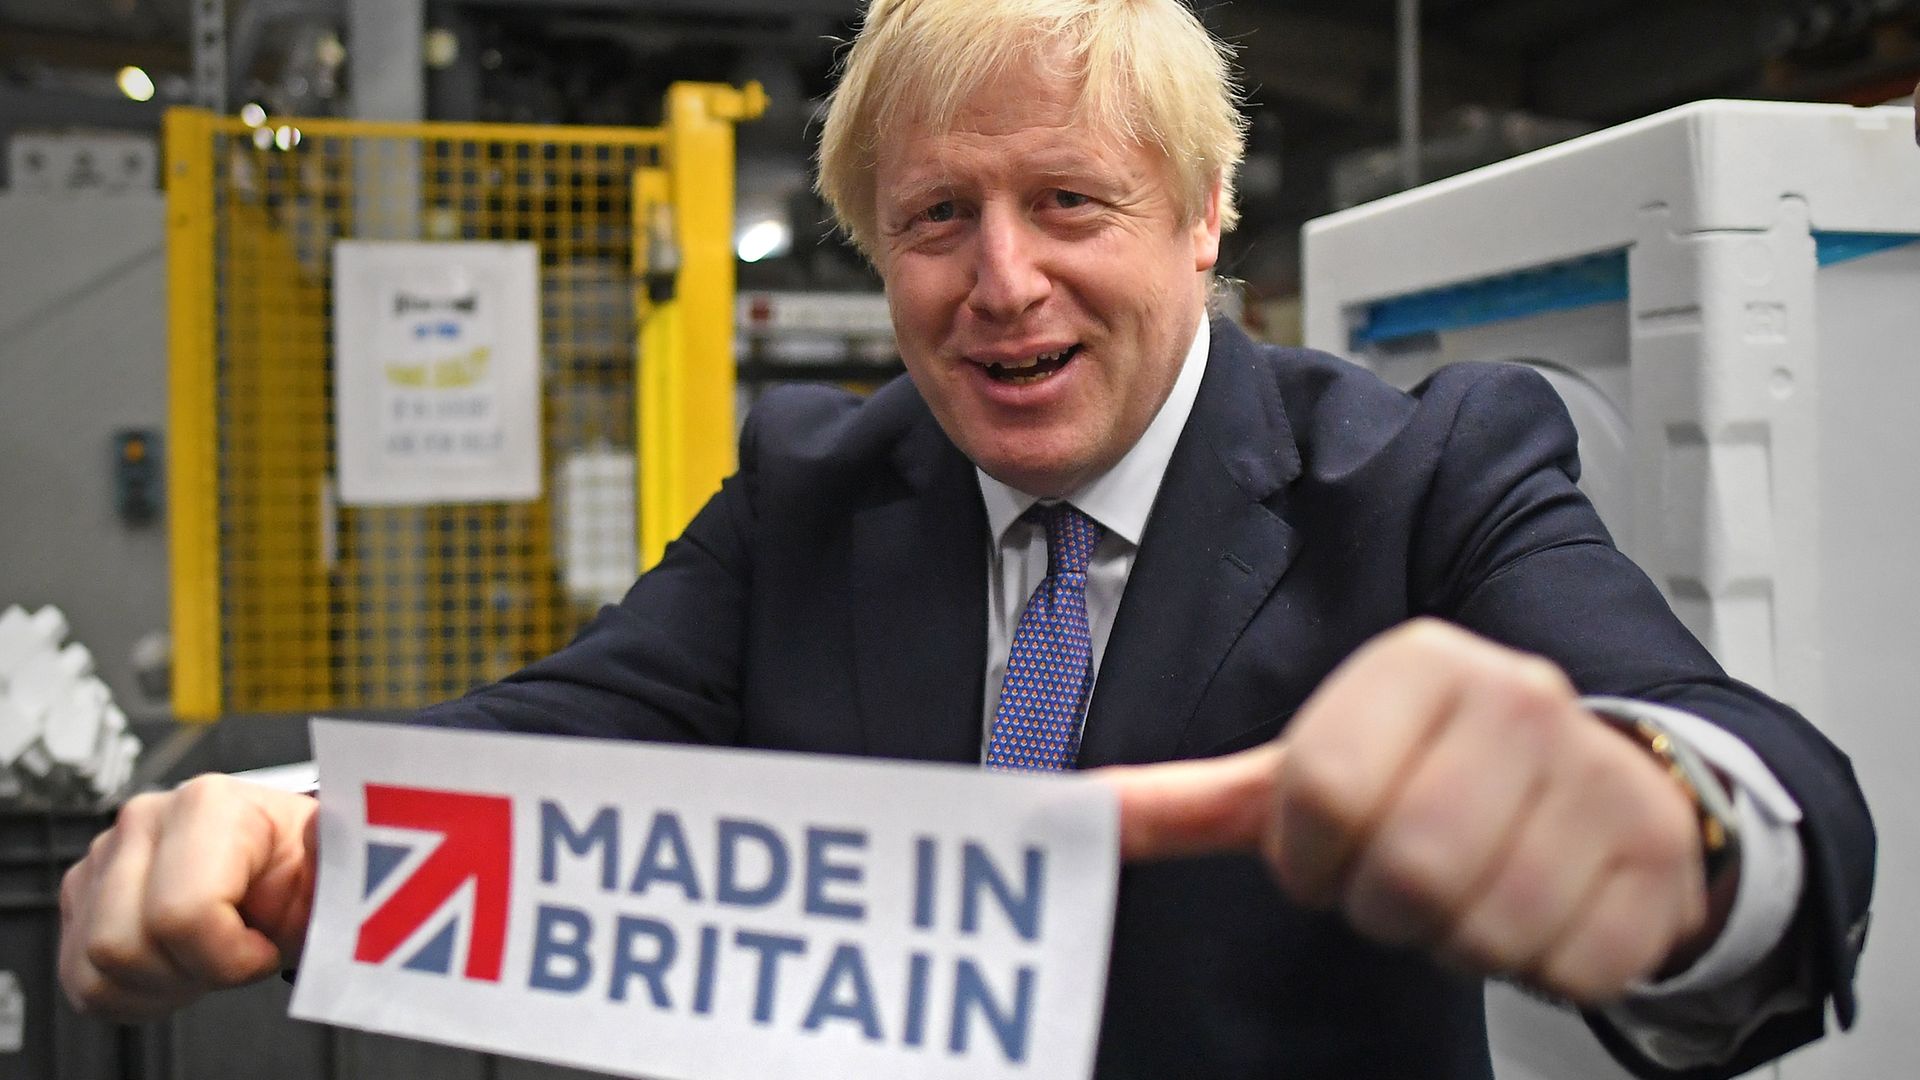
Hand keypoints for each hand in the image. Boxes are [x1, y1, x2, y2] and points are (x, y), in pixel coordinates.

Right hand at [60, 774, 318, 1019]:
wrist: (283, 878)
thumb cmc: (304, 874)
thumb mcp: (336, 870)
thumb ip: (334, 853)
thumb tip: (322, 830)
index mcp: (208, 805)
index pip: (182, 913)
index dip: (230, 956)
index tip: (264, 947)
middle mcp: (145, 822)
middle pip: (126, 946)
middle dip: (191, 971)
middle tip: (234, 954)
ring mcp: (103, 860)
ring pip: (97, 966)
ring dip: (161, 983)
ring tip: (207, 956)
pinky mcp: (80, 899)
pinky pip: (81, 978)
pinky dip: (133, 992)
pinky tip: (178, 964)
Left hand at [1098, 618, 1715, 1003]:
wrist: (1610, 788)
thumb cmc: (1441, 775)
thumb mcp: (1313, 769)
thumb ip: (1195, 799)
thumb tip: (1077, 812)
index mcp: (1418, 663)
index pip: (1319, 788)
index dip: (1306, 853)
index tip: (1324, 849)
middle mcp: (1516, 698)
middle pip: (1405, 870)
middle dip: (1384, 904)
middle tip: (1398, 880)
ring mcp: (1597, 773)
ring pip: (1483, 926)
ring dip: (1458, 937)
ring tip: (1469, 888)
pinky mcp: (1657, 856)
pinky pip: (1568, 965)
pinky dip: (1538, 964)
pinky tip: (1538, 907)